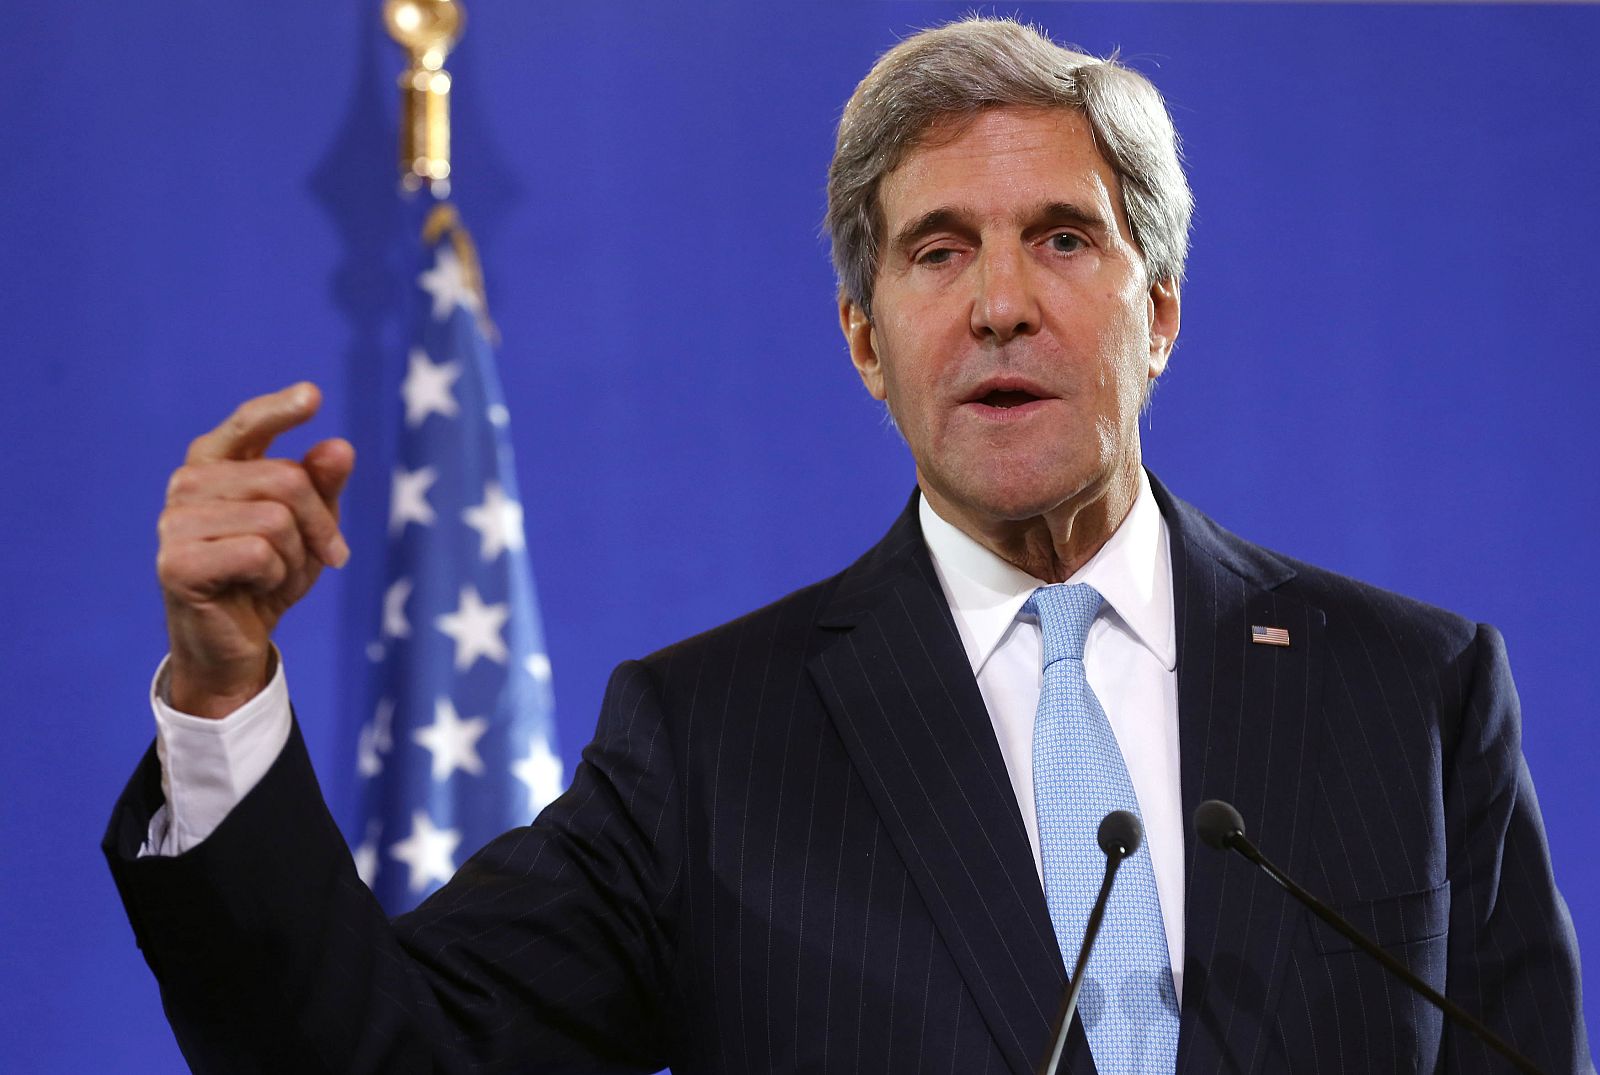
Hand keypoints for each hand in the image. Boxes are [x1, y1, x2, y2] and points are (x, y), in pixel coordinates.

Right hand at [157, 383, 354, 717]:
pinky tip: (253, 588)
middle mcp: (189, 483)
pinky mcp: (176, 561)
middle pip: (287, 480)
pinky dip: (276, 577)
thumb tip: (339, 448)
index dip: (280, 410)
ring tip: (275, 574)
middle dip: (320, 524)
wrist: (235, 643)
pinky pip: (259, 552)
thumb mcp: (310, 527)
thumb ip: (323, 486)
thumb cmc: (270, 575)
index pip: (248, 424)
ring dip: (296, 556)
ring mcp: (175, 520)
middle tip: (327, 556)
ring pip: (276, 518)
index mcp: (217, 464)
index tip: (313, 396)